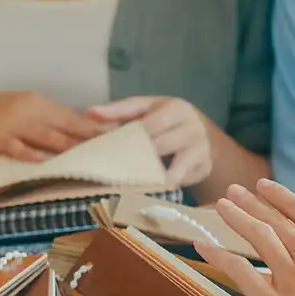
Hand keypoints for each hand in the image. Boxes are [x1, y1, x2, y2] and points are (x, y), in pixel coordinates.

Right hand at [0, 92, 111, 160]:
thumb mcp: (23, 112)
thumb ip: (50, 122)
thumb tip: (82, 133)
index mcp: (39, 103)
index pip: (75, 118)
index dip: (98, 130)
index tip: (121, 139)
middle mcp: (29, 110)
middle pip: (67, 127)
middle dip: (91, 141)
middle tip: (116, 153)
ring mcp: (11, 124)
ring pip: (47, 137)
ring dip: (70, 149)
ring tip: (93, 161)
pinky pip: (18, 148)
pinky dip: (33, 155)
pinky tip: (47, 163)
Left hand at [88, 96, 214, 186]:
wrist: (203, 134)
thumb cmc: (167, 119)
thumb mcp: (147, 108)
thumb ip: (120, 110)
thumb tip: (91, 112)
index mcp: (178, 109)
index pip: (150, 127)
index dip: (132, 139)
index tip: (114, 150)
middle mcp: (194, 130)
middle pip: (160, 149)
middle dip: (138, 160)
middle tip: (117, 170)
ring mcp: (202, 152)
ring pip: (172, 173)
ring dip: (151, 180)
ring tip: (133, 183)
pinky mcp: (203, 171)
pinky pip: (179, 183)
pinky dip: (163, 186)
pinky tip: (150, 188)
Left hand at [194, 180, 294, 295]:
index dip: (281, 196)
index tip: (265, 187)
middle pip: (275, 220)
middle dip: (252, 202)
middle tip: (234, 190)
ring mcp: (290, 279)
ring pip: (258, 237)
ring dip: (237, 217)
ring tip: (223, 206)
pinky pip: (240, 272)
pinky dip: (220, 255)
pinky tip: (204, 245)